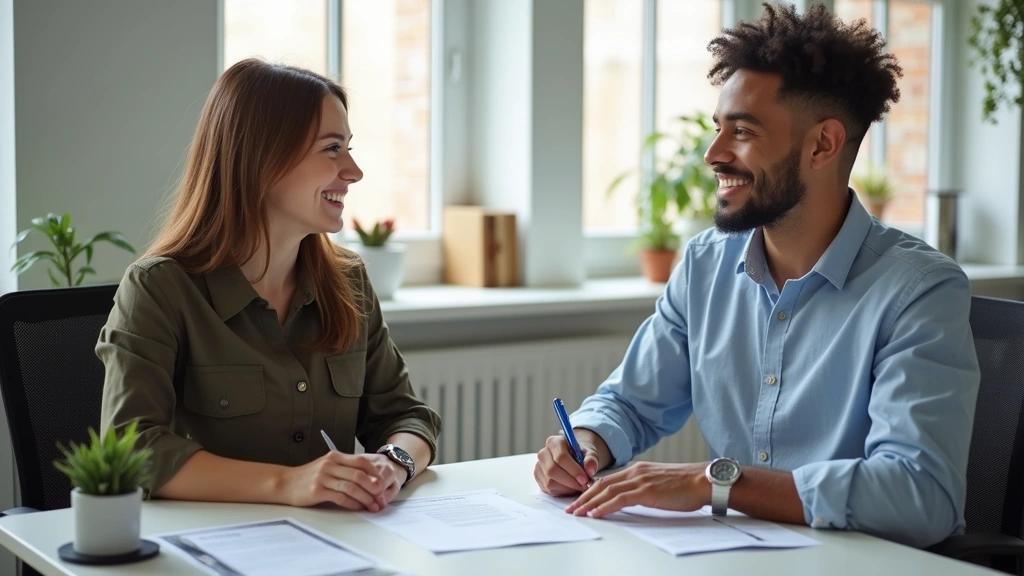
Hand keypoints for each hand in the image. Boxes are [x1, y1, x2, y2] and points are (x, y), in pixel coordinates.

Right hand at [278, 451, 399, 510]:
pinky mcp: (317, 491)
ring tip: (373, 506)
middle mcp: (330, 464)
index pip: (361, 461)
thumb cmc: (310, 476)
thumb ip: (346, 469)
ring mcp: (323, 477)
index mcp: (335, 456)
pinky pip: (340, 497)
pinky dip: (352, 504)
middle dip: (374, 488)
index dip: (375, 473)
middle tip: (381, 497)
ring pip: (351, 487)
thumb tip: (370, 480)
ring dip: (365, 498)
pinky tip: (358, 508)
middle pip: (359, 475)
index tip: (383, 483)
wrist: (286, 483)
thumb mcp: (328, 466)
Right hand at [534, 429, 609, 495]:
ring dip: (566, 488)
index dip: (573, 470)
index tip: (585, 479)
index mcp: (554, 442)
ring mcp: (539, 466)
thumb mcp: (590, 453)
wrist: (574, 457)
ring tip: (578, 487)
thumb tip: (590, 470)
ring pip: (549, 482)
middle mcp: (543, 453)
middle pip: (552, 470)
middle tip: (583, 486)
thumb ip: (591, 459)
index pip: (560, 457)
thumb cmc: (580, 454)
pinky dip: (562, 491)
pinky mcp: (539, 478)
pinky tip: (571, 488)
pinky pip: (548, 489)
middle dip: (569, 481)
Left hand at [567, 461, 710, 517]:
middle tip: (571, 508)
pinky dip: (604, 506)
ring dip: (589, 503)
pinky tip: (595, 513)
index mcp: (638, 469)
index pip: (607, 480)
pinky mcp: (646, 491)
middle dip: (583, 497)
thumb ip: (644, 486)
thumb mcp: (659, 482)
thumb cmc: (686, 484)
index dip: (591, 490)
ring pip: (606, 491)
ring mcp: (640, 480)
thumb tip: (633, 497)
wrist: (702, 480)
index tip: (580, 500)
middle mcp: (635, 472)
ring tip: (577, 513)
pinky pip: (619, 499)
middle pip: (602, 484)